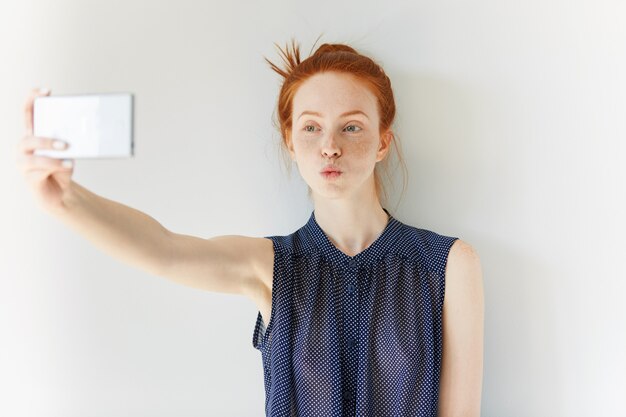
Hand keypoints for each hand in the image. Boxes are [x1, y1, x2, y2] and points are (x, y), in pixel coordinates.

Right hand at [16, 87, 74, 213]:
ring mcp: (24, 162)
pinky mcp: (29, 177)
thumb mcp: (68, 152)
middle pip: (29, 137)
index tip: (47, 91)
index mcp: (34, 134)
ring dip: (52, 156)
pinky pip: (40, 170)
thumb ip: (70, 142)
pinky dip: (55, 167)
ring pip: (33, 156)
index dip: (33, 98)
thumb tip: (81, 135)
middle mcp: (25, 147)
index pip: (28, 112)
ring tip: (68, 157)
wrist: (61, 194)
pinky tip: (67, 166)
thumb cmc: (63, 168)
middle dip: (46, 139)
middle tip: (65, 143)